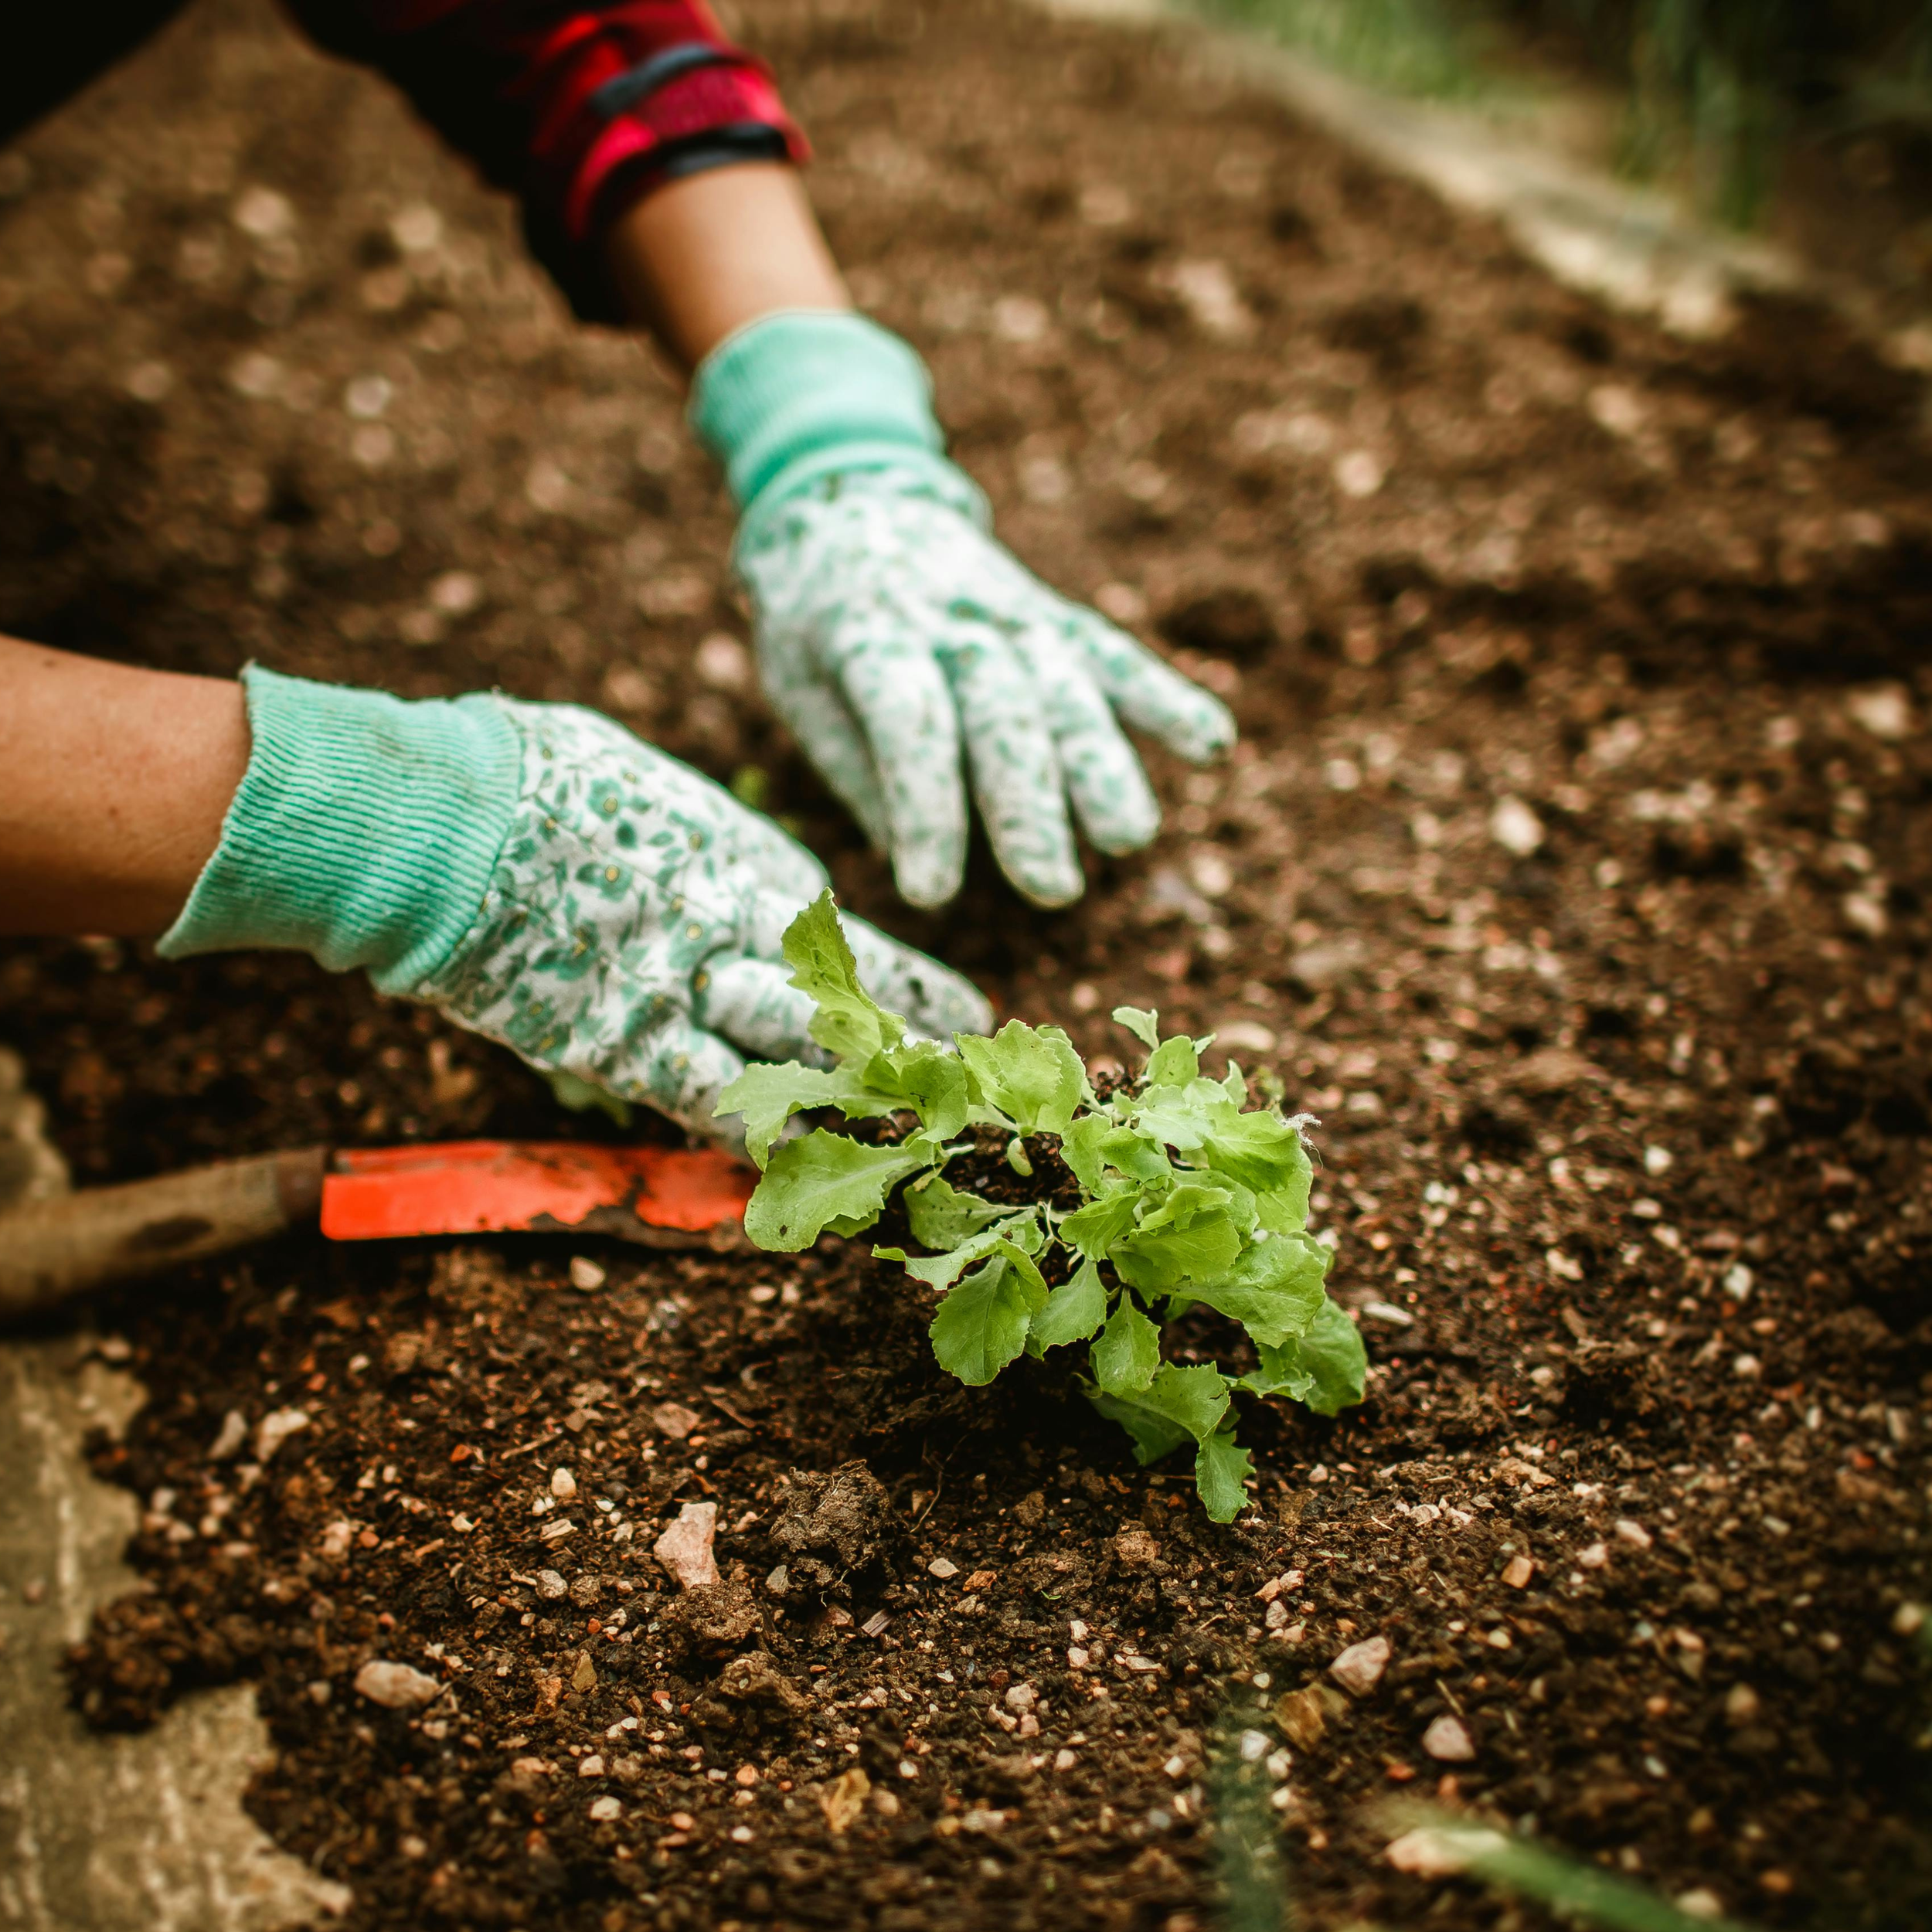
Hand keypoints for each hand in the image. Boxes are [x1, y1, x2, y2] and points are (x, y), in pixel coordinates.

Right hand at [412, 699, 991, 1137]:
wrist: (441, 821)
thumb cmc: (522, 773)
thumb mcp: (632, 779)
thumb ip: (680, 830)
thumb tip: (688, 843)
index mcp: (737, 852)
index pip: (831, 930)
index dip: (884, 972)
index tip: (938, 997)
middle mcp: (733, 924)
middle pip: (843, 995)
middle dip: (909, 1034)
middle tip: (967, 1065)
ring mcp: (685, 990)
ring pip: (799, 1055)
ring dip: (857, 1096)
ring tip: (914, 1127)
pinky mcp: (624, 1046)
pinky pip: (711, 1101)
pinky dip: (755, 1136)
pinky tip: (799, 1165)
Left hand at [688, 313, 1234, 910]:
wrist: (849, 501)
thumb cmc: (814, 624)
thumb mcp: (796, 685)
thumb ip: (855, 765)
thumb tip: (912, 855)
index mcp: (867, 634)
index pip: (906, 721)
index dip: (923, 807)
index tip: (931, 892)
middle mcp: (949, 618)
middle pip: (1002, 711)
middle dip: (1029, 802)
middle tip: (1050, 889)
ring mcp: (1011, 612)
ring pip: (1066, 687)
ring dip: (1102, 764)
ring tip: (1127, 839)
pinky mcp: (1053, 615)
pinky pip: (1113, 656)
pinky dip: (1164, 696)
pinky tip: (1212, 745)